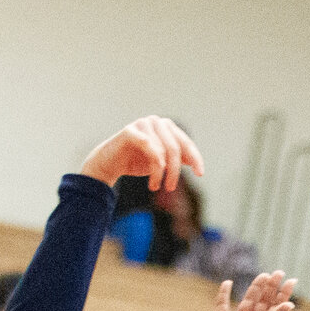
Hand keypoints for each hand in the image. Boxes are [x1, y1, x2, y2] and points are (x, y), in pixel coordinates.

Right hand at [80, 116, 203, 191]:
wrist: (109, 163)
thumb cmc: (137, 161)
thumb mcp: (161, 162)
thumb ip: (177, 159)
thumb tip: (194, 161)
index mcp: (166, 127)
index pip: (186, 143)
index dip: (196, 158)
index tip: (200, 174)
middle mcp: (156, 122)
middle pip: (176, 149)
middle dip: (175, 172)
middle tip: (170, 188)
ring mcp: (142, 123)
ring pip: (163, 152)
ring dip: (161, 174)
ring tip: (155, 186)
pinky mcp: (130, 131)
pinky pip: (149, 148)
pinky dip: (154, 168)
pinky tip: (152, 182)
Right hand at [196, 272, 296, 310]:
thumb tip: (290, 306)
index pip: (276, 307)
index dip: (284, 294)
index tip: (291, 280)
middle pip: (263, 301)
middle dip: (271, 287)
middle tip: (278, 272)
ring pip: (248, 301)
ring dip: (255, 288)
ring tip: (263, 275)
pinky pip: (222, 305)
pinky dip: (224, 294)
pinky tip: (228, 282)